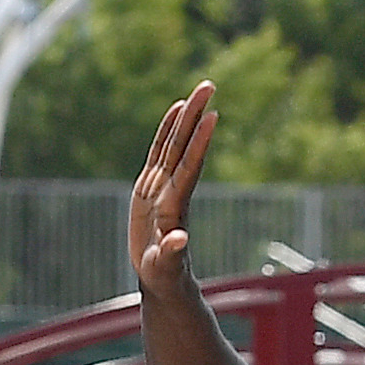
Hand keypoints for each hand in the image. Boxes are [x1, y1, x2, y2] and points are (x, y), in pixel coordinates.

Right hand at [130, 82, 218, 296]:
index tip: (214, 116)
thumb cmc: (164, 277)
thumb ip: (172, 254)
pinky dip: (167, 131)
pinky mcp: (151, 188)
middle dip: (196, 116)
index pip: (190, 166)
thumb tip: (178, 239)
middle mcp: (172, 190)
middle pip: (184, 145)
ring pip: (174, 144)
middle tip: (209, 85)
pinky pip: (160, 152)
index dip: (200, 141)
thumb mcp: (165, 267)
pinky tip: (176, 112)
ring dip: (186, 118)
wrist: (161, 279)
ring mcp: (162, 186)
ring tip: (198, 92)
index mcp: (175, 205)